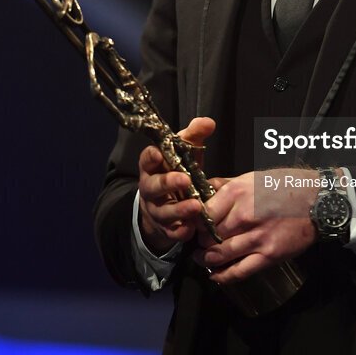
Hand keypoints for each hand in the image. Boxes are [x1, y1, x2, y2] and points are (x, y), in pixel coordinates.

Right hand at [137, 116, 215, 254]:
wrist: (165, 204)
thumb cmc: (176, 172)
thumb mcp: (184, 153)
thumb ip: (194, 137)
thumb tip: (208, 122)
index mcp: (152, 168)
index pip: (146, 160)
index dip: (151, 157)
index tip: (158, 154)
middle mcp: (150, 189)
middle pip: (154, 187)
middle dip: (168, 183)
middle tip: (185, 179)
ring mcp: (157, 210)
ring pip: (164, 212)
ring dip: (180, 209)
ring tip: (196, 206)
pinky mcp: (166, 228)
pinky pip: (172, 232)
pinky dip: (181, 231)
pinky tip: (191, 229)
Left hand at [192, 168, 318, 282]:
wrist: (317, 201)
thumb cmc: (286, 186)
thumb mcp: (252, 177)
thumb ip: (226, 184)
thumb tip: (204, 189)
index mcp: (238, 193)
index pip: (203, 214)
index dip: (195, 223)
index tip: (194, 226)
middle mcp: (244, 215)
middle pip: (208, 236)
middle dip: (201, 241)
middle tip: (200, 243)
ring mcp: (256, 237)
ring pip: (219, 255)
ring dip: (206, 260)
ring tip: (203, 258)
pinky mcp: (268, 255)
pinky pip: (238, 271)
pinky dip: (223, 276)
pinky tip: (216, 275)